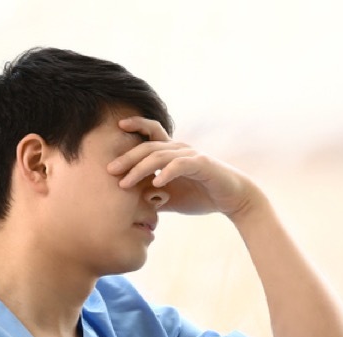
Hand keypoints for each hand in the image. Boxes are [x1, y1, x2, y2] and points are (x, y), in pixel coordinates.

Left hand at [106, 116, 259, 217]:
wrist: (233, 199)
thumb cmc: (201, 196)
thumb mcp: (170, 198)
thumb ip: (152, 197)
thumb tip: (130, 204)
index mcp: (171, 153)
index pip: (151, 133)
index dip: (136, 125)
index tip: (117, 127)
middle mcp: (179, 149)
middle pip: (148, 146)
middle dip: (127, 158)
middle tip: (110, 170)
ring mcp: (191, 155)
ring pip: (160, 156)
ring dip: (140, 169)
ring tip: (125, 183)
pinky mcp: (202, 165)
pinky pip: (180, 165)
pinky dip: (166, 173)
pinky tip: (156, 183)